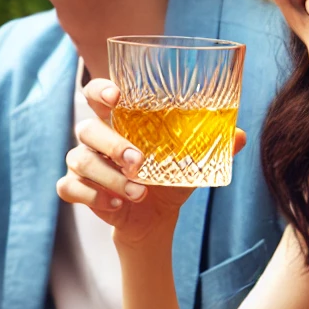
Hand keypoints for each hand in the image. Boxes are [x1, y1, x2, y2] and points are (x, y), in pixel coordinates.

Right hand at [55, 78, 245, 248]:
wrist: (154, 219)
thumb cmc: (167, 179)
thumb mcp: (191, 162)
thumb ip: (211, 147)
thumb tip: (239, 135)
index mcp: (117, 120)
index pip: (96, 93)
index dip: (100, 90)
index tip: (117, 97)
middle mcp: (94, 137)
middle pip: (86, 128)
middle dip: (112, 143)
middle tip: (138, 161)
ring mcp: (81, 162)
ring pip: (81, 161)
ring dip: (110, 177)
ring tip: (139, 192)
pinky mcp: (75, 188)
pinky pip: (69, 187)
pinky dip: (92, 196)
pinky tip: (114, 203)